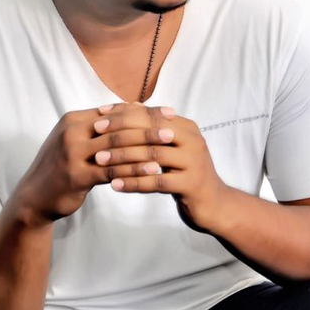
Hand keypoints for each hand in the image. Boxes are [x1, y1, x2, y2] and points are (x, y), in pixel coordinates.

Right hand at [13, 103, 182, 225]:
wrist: (34, 197)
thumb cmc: (62, 166)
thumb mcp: (77, 139)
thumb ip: (101, 125)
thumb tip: (133, 106)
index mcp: (74, 119)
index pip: (115, 111)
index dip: (143, 111)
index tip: (168, 112)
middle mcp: (71, 132)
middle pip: (118, 126)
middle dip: (148, 127)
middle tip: (173, 129)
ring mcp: (72, 154)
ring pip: (117, 147)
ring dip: (145, 147)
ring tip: (168, 147)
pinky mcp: (76, 176)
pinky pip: (112, 171)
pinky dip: (135, 170)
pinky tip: (153, 171)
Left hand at [93, 101, 229, 233]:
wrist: (214, 204)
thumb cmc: (186, 173)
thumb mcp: (173, 147)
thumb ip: (155, 130)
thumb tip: (130, 106)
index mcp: (186, 127)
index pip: (150, 114)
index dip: (123, 114)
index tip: (99, 116)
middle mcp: (192, 140)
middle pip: (150, 131)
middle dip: (119, 133)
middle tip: (95, 137)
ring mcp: (194, 162)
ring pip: (151, 156)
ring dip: (122, 158)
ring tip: (99, 160)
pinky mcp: (191, 184)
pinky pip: (156, 182)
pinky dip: (133, 182)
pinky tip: (114, 185)